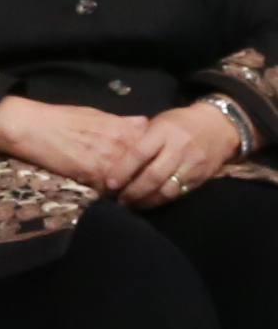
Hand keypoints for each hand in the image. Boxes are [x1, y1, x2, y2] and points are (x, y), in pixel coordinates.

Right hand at [0, 95, 154, 193]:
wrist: (31, 126)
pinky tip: (112, 202)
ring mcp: (108, 162)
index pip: (154, 151)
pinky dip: (112, 198)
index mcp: (124, 129)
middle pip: (147, 171)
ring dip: (133, 194)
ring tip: (132, 202)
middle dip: (148, 182)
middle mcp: (121, 146)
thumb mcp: (96, 114)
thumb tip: (145, 122)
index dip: (157, 162)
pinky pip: (111, 193)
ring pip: (132, 185)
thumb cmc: (61, 118)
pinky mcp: (93, 177)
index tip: (157, 170)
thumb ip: (123, 121)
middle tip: (149, 193)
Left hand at [124, 99, 249, 208]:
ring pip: (167, 190)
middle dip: (133, 192)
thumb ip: (139, 138)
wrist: (219, 126)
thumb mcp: (158, 122)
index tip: (110, 184)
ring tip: (132, 206)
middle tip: (119, 201)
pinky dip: (162, 200)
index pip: (139, 154)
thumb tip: (113, 158)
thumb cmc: (180, 122)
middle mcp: (179, 149)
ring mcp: (192, 165)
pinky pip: (179, 193)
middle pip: (153, 176)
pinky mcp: (201, 178)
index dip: (123, 171)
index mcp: (164, 132)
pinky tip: (150, 203)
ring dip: (147, 201)